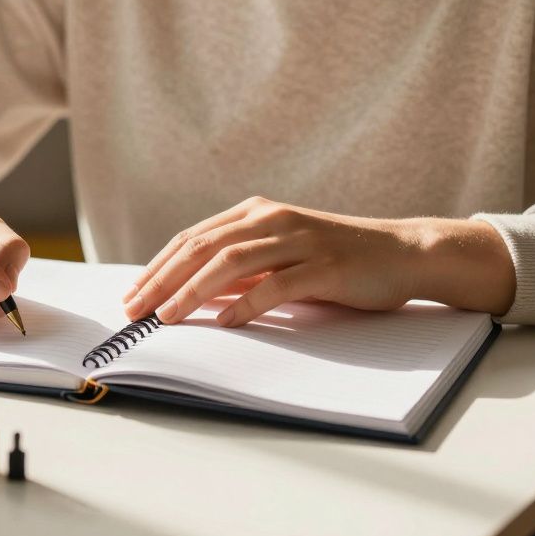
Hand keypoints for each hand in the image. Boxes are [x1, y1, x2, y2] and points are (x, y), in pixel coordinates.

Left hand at [121, 196, 515, 326]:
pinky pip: (276, 285)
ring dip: (193, 292)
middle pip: (202, 247)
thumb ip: (240, 271)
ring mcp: (298, 240)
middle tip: (135, 309)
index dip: (158, 267)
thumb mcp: (279, 258)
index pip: (192, 238)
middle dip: (162, 280)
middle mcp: (271, 219)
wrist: (402, 254)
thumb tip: (190, 295)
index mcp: (255, 213)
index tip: (132, 294)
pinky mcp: (323, 265)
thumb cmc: (335, 261)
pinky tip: (224, 322)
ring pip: (231, 262)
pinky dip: (246, 304)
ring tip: (167, 318)